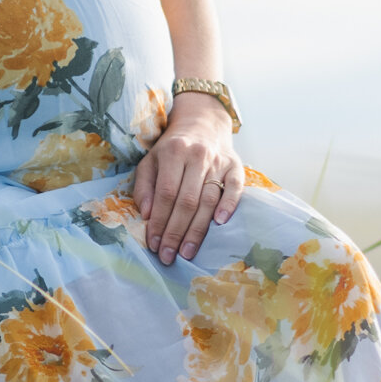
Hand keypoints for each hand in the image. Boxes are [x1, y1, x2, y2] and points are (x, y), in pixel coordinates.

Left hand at [134, 94, 244, 266]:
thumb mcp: (151, 161)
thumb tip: (146, 215)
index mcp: (173, 151)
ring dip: (198, 230)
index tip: (153, 244)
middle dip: (176, 232)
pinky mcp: (236, 166)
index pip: (165, 193)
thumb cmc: (172, 149)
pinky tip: (219, 224)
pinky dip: (228, 206)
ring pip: (208, 199)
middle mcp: (197, 155)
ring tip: (187, 252)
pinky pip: (235, 188)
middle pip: (187, 200)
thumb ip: (144, 187)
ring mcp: (219, 161)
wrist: (203, 125)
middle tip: (168, 256)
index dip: (159, 221)